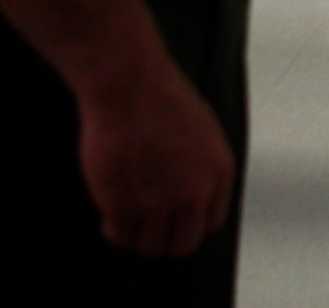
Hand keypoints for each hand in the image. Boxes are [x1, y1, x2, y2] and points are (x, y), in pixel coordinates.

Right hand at [76, 63, 235, 256]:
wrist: (129, 84)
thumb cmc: (161, 98)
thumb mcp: (204, 133)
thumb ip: (203, 169)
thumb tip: (195, 196)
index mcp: (218, 174)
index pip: (210, 224)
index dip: (188, 223)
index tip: (173, 219)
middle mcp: (193, 194)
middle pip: (182, 244)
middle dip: (164, 237)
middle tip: (148, 224)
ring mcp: (158, 203)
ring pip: (150, 245)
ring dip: (137, 234)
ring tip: (127, 217)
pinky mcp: (122, 205)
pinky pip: (121, 236)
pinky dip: (114, 230)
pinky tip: (110, 216)